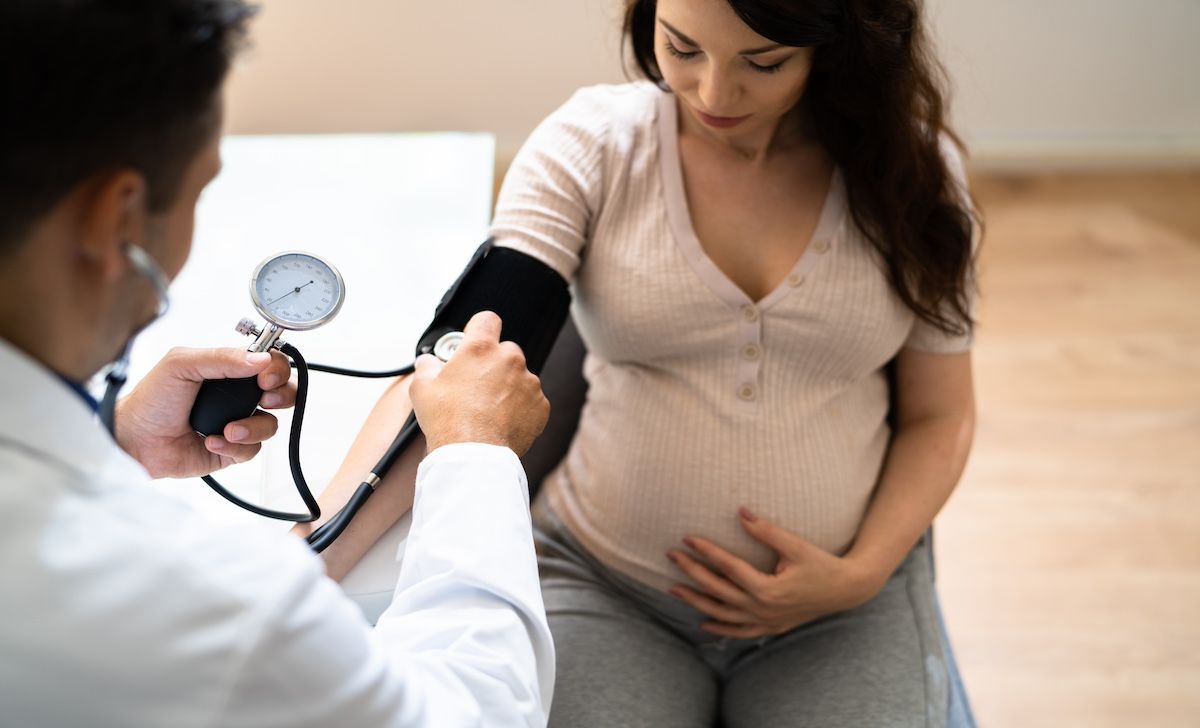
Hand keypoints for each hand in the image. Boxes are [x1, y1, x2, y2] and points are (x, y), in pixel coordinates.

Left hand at [115, 347, 296, 477]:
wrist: (135, 441)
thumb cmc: (151, 400)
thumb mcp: (182, 365)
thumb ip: (222, 358)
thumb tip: (261, 359)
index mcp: (229, 370)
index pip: (269, 363)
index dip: (276, 369)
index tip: (265, 378)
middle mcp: (238, 396)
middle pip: (283, 392)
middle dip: (281, 395)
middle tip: (264, 399)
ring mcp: (237, 423)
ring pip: (271, 424)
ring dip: (252, 427)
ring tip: (227, 430)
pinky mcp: (233, 450)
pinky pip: (253, 450)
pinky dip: (234, 447)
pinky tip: (211, 442)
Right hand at [408, 311, 549, 456]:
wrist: (473, 455)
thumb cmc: (447, 420)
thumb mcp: (422, 388)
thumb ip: (427, 366)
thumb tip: (427, 362)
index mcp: (481, 348)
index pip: (487, 319)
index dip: (479, 329)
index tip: (474, 341)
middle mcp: (510, 359)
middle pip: (504, 351)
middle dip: (493, 365)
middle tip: (475, 387)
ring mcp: (529, 382)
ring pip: (519, 377)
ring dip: (507, 388)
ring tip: (487, 410)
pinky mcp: (540, 405)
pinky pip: (531, 400)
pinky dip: (520, 408)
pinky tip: (501, 421)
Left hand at [666, 508, 886, 638]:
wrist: (847, 590)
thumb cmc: (822, 564)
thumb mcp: (796, 545)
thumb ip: (766, 531)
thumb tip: (741, 513)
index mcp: (767, 589)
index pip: (727, 567)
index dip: (705, 551)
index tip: (687, 538)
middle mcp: (762, 609)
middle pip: (717, 591)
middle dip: (692, 573)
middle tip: (671, 556)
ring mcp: (765, 622)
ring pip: (722, 614)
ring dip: (696, 602)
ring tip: (674, 589)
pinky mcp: (771, 628)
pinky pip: (740, 632)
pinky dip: (720, 627)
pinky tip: (703, 623)